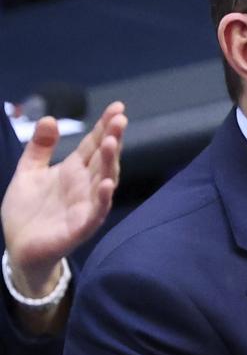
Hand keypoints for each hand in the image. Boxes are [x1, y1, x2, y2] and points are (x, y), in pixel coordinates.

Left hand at [2, 104, 126, 300]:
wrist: (19, 248)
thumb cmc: (27, 211)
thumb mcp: (28, 173)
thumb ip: (39, 148)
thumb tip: (50, 118)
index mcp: (74, 170)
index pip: (93, 144)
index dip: (105, 126)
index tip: (117, 107)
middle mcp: (85, 185)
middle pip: (103, 158)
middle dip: (113, 139)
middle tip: (119, 119)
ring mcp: (86, 205)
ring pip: (104, 181)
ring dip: (111, 163)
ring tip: (112, 143)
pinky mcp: (81, 226)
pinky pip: (96, 212)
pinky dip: (103, 199)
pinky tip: (107, 185)